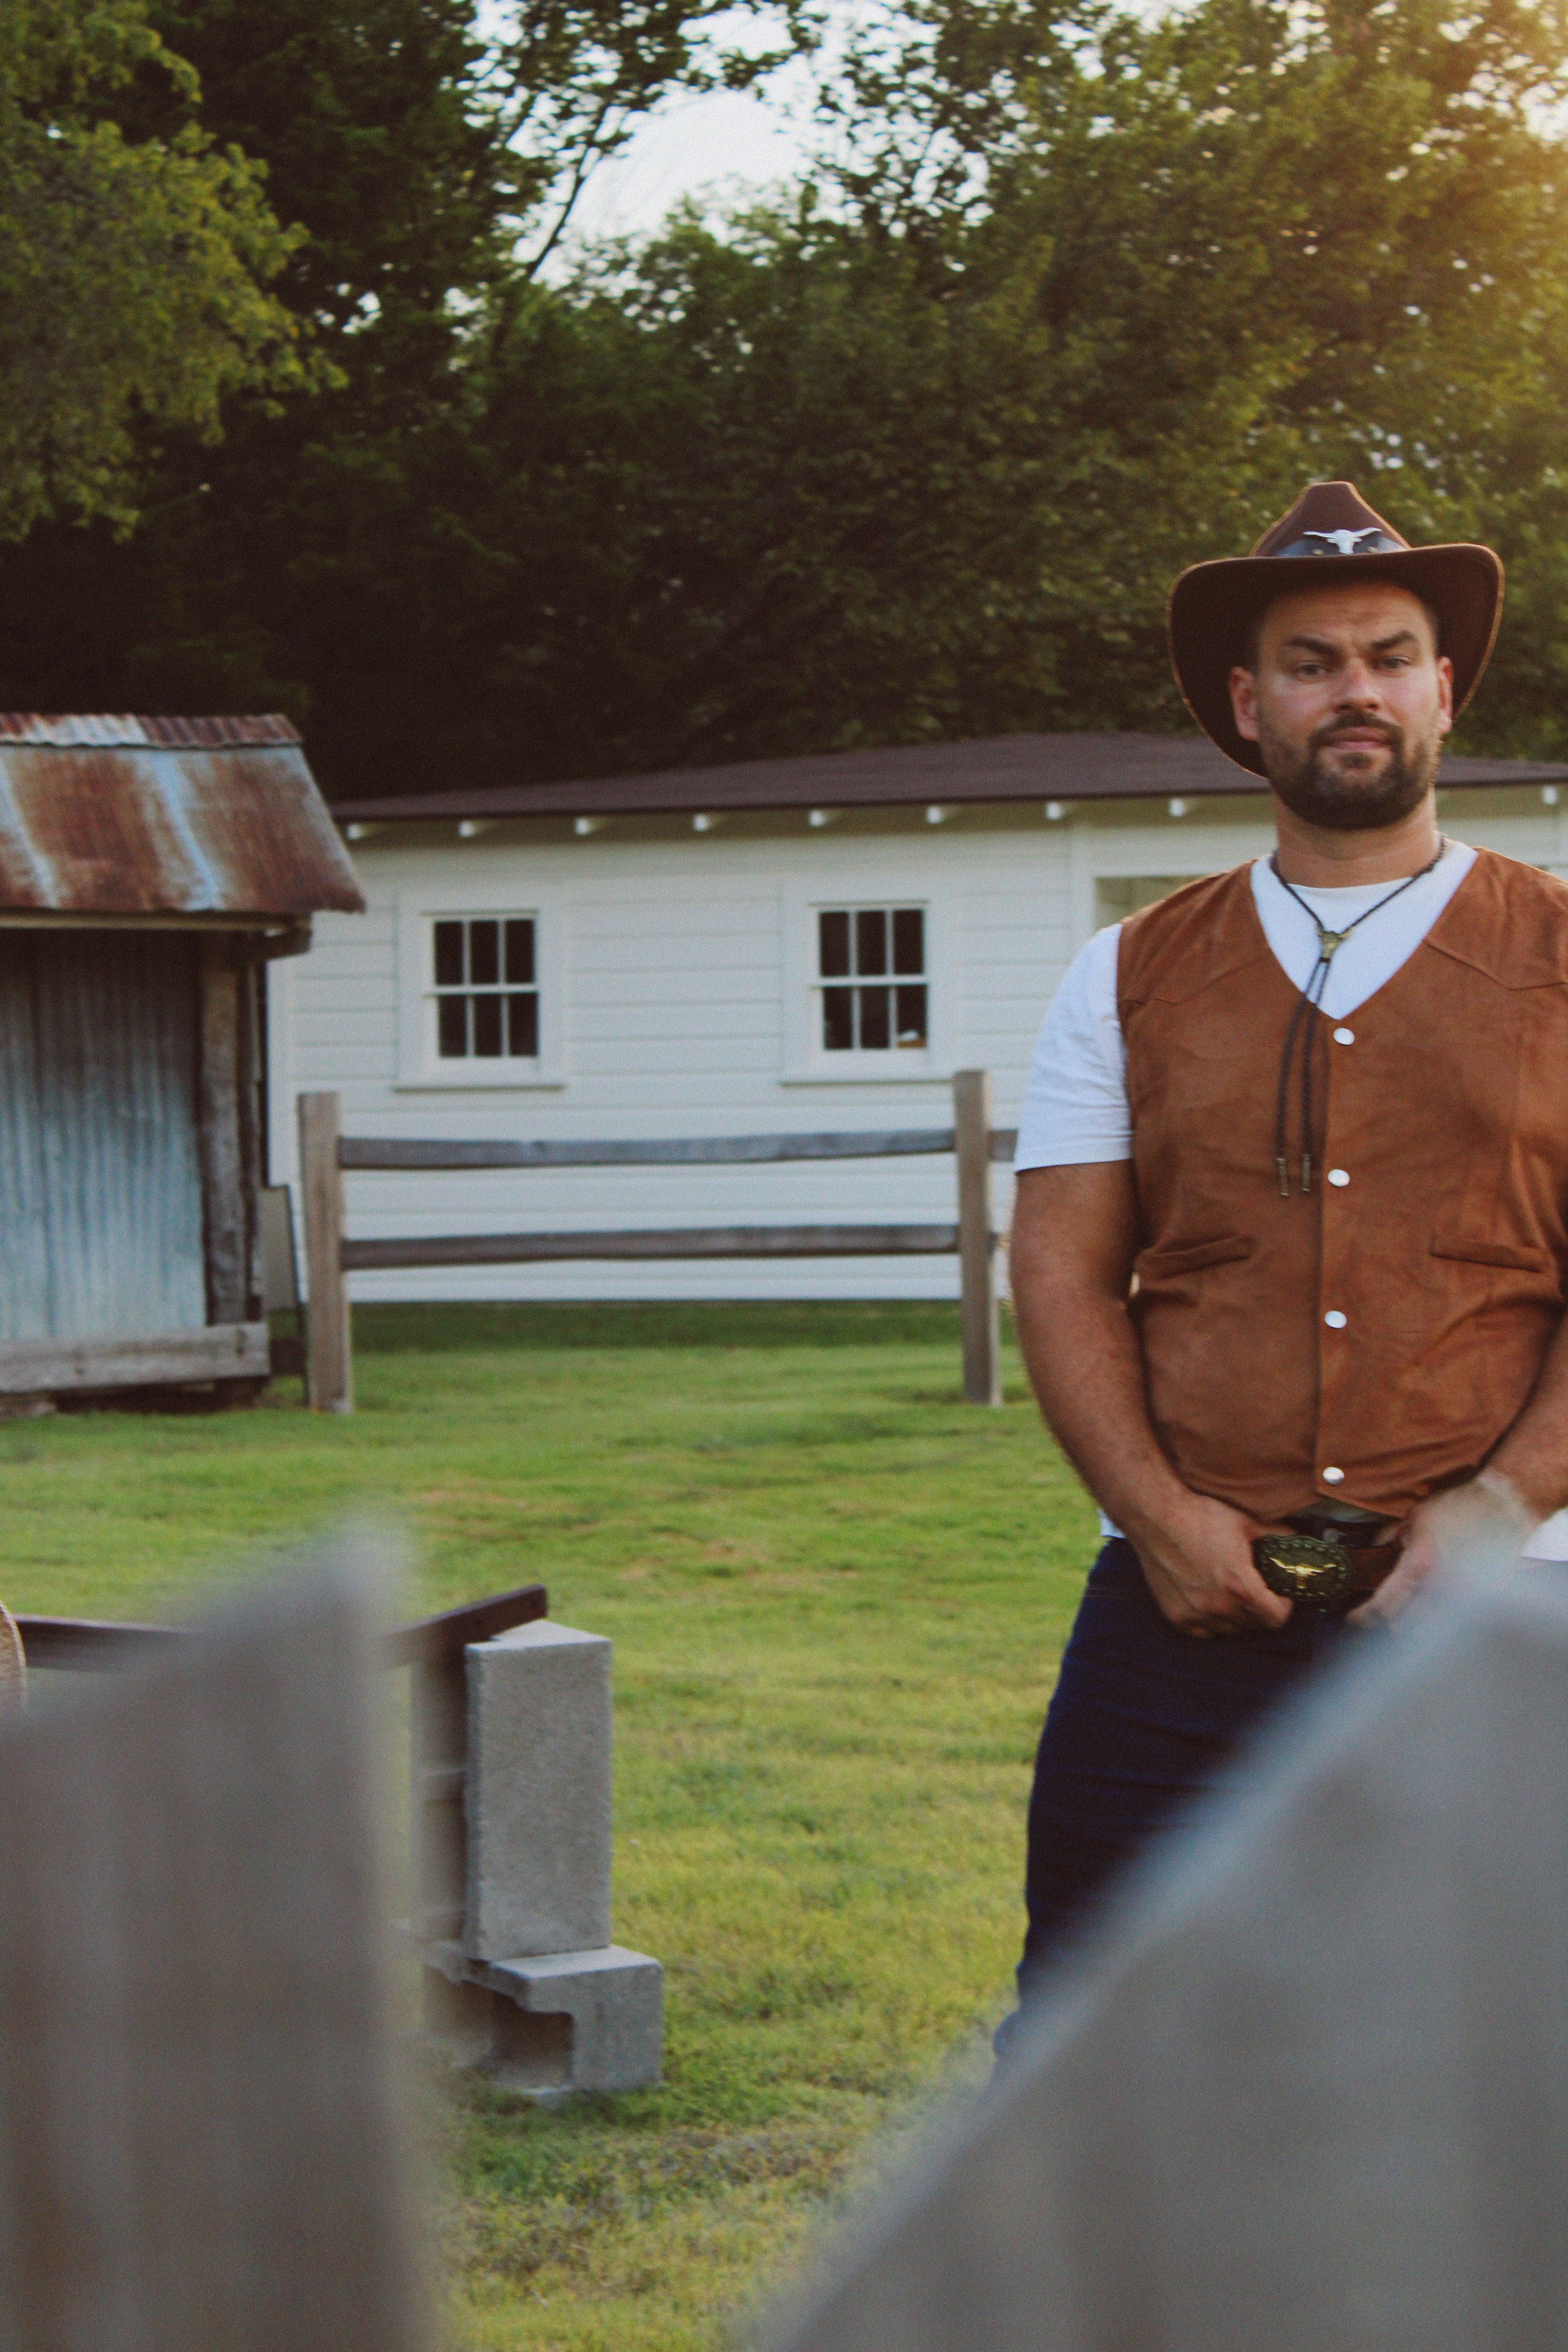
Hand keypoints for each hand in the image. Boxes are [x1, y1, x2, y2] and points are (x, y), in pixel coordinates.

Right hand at [1129, 1489, 1292, 1637]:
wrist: (1156, 1516)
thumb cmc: (1199, 1516)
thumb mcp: (1245, 1522)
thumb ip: (1276, 1536)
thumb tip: (1294, 1541)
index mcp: (1239, 1586)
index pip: (1277, 1618)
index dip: (1283, 1605)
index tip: (1279, 1594)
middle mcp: (1218, 1606)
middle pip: (1255, 1625)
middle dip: (1260, 1608)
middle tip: (1255, 1588)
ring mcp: (1195, 1614)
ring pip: (1230, 1630)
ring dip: (1236, 1616)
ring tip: (1230, 1592)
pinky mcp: (1176, 1616)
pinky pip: (1204, 1630)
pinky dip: (1211, 1620)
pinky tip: (1209, 1598)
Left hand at [1347, 1472, 1535, 1628]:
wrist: (1503, 1506)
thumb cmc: (1460, 1506)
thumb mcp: (1413, 1517)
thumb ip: (1389, 1539)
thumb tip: (1372, 1552)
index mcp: (1420, 1565)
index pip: (1384, 1603)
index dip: (1364, 1615)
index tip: (1354, 1619)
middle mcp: (1442, 1587)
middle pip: (1405, 1625)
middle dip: (1389, 1619)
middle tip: (1380, 1612)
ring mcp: (1466, 1597)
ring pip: (1431, 1629)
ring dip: (1415, 1624)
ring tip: (1407, 1612)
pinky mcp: (1483, 1600)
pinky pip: (1456, 1621)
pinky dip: (1441, 1619)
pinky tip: (1436, 1607)